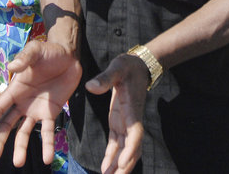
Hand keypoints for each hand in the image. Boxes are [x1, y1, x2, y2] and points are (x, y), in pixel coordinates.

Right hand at [0, 40, 80, 166]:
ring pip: (24, 133)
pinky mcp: (51, 113)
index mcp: (15, 90)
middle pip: (7, 125)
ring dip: (21, 148)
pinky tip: (48, 158)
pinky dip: (48, 145)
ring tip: (19, 163)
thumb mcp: (35, 50)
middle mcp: (22, 103)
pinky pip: (48, 132)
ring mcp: (36, 110)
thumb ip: (24, 58)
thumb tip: (11, 67)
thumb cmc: (48, 51)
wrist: (69, 55)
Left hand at [85, 54, 148, 173]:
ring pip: (125, 149)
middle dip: (125, 164)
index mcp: (132, 108)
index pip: (135, 133)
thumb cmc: (128, 66)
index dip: (130, 149)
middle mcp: (131, 119)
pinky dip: (113, 156)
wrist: (138, 66)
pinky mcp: (119, 122)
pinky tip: (106, 168)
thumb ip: (105, 78)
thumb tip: (90, 86)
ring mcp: (126, 122)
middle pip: (132, 148)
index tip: (122, 163)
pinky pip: (117, 143)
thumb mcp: (117, 67)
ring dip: (119, 164)